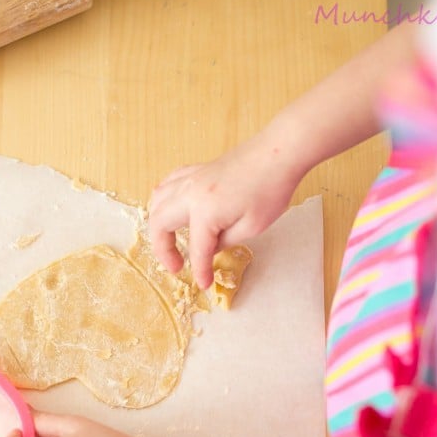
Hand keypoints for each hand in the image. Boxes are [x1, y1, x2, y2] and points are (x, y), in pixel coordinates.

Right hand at [147, 128, 307, 288]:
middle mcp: (190, 193)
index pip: (197, 249)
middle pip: (160, 223)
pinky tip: (171, 208)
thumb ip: (225, 241)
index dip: (200, 270)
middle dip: (162, 249)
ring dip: (157, 224)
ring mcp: (190, 179)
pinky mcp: (196, 170)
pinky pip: (167, 184)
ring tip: (169, 240)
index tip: (204, 284)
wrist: (279, 151)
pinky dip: (163, 200)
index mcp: (206, 211)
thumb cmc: (271, 189)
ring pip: (156, 201)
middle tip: (176, 265)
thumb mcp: (252, 226)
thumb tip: (209, 247)